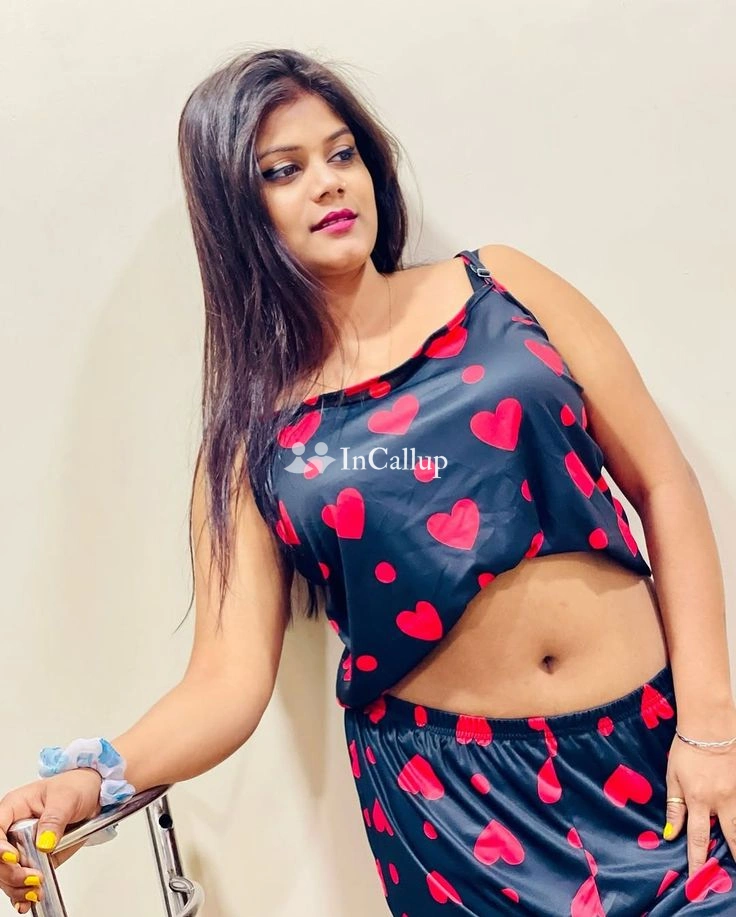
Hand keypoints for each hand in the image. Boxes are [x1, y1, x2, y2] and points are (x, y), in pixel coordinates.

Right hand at [0, 769, 101, 913]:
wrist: (93, 794)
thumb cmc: (76, 786)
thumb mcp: (66, 798)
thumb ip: (54, 820)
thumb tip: (44, 843)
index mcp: (14, 808)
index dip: (0, 848)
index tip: (13, 858)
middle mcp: (13, 829)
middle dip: (12, 873)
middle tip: (33, 878)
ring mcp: (22, 846)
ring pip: (6, 874)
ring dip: (18, 886)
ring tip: (36, 890)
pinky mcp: (33, 859)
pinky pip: (20, 879)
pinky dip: (22, 892)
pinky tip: (27, 900)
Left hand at [664, 713, 735, 879]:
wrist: (710, 725)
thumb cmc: (686, 749)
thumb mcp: (673, 777)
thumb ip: (674, 806)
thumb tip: (671, 834)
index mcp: (698, 799)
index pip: (699, 838)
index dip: (698, 861)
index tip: (698, 880)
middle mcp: (721, 800)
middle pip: (731, 836)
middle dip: (734, 856)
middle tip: (734, 874)